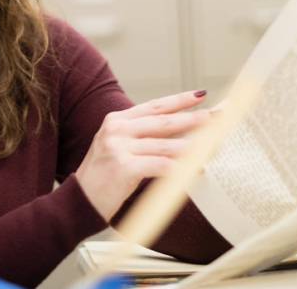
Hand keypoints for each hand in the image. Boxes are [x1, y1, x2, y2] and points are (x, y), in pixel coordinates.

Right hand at [75, 90, 209, 220]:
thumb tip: (179, 134)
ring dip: (193, 147)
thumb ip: (141, 137)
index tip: (199, 95)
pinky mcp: (123, 166)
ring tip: (213, 146)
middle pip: (163, 122)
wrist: (79, 201)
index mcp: (116, 120)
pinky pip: (160, 166)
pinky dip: (180, 169)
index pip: (153, 106)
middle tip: (216, 117)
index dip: (178, 100)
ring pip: (165, 145)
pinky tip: (194, 171)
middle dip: (193, 119)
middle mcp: (117, 129)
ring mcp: (119, 146)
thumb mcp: (118, 148)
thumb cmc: (103, 177)